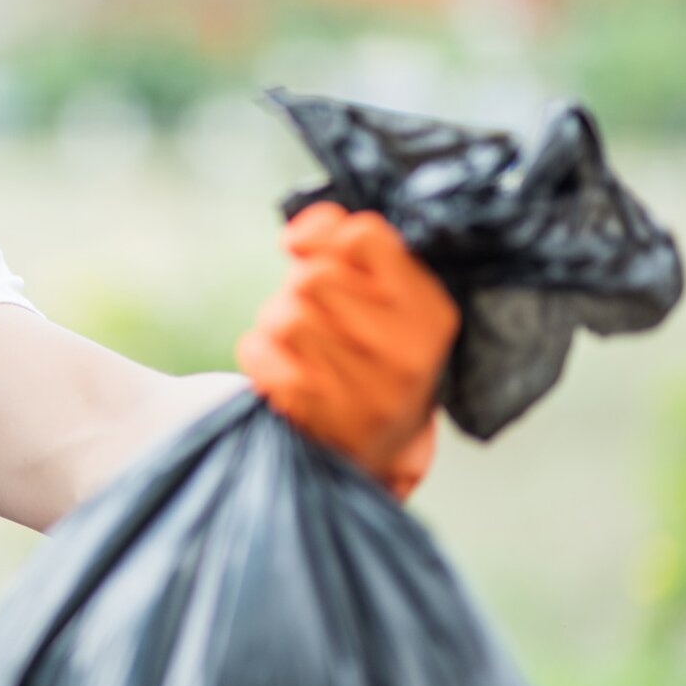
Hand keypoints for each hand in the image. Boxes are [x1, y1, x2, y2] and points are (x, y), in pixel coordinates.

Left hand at [234, 202, 459, 500]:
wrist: (376, 450)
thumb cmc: (373, 351)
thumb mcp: (384, 295)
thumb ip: (345, 243)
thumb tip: (296, 235)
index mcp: (430, 312)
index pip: (365, 237)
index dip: (325, 235)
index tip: (310, 252)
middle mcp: (407, 352)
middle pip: (312, 278)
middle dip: (298, 287)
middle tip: (316, 310)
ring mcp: (364, 391)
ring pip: (282, 315)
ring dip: (277, 321)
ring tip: (304, 344)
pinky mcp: (317, 415)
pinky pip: (256, 350)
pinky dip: (260, 353)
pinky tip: (289, 371)